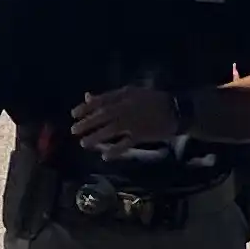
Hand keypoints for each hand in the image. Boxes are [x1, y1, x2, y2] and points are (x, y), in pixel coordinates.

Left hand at [68, 85, 184, 147]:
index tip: (73, 114)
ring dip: (96, 137)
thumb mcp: (131, 92)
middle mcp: (127, 108)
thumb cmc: (152, 100)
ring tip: (83, 143)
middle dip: (87, 123)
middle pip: (103, 116)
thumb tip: (87, 97)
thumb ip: (110, 96)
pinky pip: (125, 144)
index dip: (85, 108)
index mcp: (124, 95)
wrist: (175, 110)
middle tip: (74, 130)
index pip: (101, 101)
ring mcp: (134, 122)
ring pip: (111, 130)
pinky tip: (105, 156)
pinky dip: (115, 150)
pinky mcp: (141, 135)